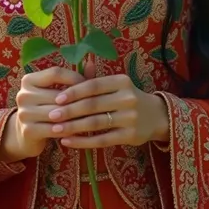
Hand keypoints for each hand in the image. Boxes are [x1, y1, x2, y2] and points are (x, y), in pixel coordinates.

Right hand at [0, 66, 85, 160]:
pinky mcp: (28, 131)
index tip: (90, 85)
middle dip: (79, 100)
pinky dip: (69, 130)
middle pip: (58, 94)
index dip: (74, 78)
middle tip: (96, 104)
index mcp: (29, 80)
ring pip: (58, 113)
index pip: (55, 73)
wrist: (27, 135)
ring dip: (76, 116)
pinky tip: (81, 130)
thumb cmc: (47, 108)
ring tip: (92, 116)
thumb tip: (91, 62)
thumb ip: (74, 79)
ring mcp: (24, 113)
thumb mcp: (56, 92)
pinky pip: (55, 129)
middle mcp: (23, 94)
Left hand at [47, 68, 169, 148]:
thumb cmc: (128, 98)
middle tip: (51, 115)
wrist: (156, 116)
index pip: (94, 86)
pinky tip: (69, 142)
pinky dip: (83, 141)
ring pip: (96, 123)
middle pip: (93, 105)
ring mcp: (130, 118)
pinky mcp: (130, 136)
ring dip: (73, 127)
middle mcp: (127, 98)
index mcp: (121, 81)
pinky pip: (102, 140)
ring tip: (56, 130)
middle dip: (70, 111)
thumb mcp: (117, 85)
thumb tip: (77, 66)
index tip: (57, 98)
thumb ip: (96, 79)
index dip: (74, 92)